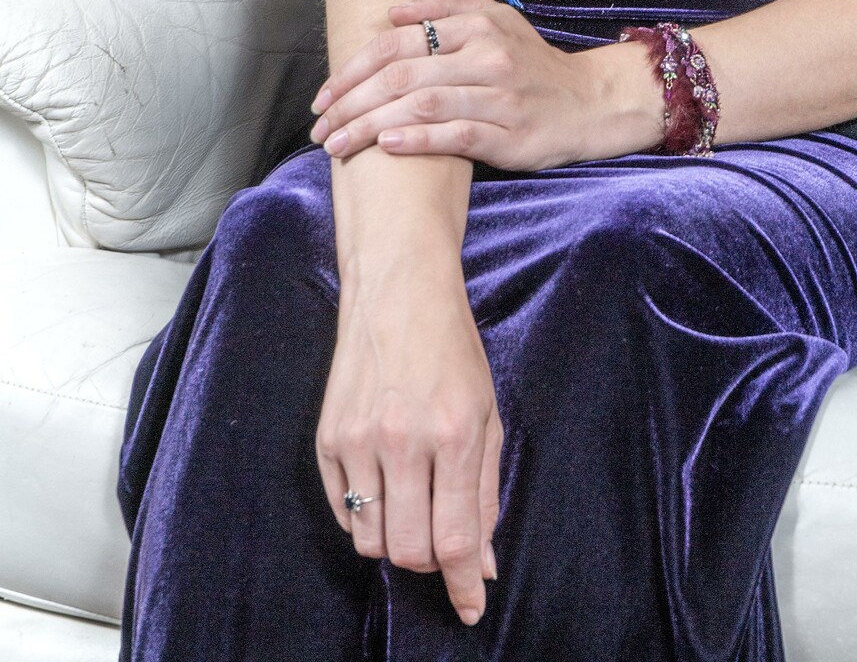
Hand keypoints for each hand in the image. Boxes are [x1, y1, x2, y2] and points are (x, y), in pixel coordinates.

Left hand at [309, 0, 602, 170]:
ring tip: (339, 144)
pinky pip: (456, 135)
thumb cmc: (531, 65)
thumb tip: (393, 11)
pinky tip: (386, 147)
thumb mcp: (497, 22)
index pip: (399, 41)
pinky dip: (417, 140)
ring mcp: (500, 95)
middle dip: (352, 101)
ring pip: (421, 104)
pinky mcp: (511, 134)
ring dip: (371, 125)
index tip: (326, 94)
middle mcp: (487, 55)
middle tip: (320, 126)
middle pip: (402, 74)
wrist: (590, 102)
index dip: (354, 68)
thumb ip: (446, 10)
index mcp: (478, 24)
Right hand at [316, 266, 500, 623]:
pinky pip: (342, 512)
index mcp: (452, 433)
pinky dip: (364, 516)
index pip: (454, 538)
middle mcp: (402, 441)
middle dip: (429, 557)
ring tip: (412, 503)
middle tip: (440, 533)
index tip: (471, 609)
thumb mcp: (487, 413)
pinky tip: (383, 486)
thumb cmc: (451, 347)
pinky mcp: (327, 438)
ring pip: (370, 540)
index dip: (462, 585)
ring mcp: (358, 440)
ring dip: (395, 540)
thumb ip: (484, 492)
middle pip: (409, 549)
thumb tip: (479, 564)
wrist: (397, 290)